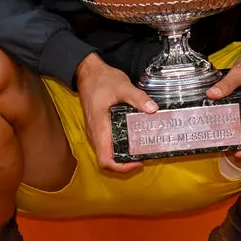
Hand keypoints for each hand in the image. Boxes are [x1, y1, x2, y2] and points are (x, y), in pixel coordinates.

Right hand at [75, 54, 156, 173]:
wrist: (87, 72)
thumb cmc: (101, 80)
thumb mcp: (122, 86)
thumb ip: (138, 98)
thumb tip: (153, 110)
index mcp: (99, 128)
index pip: (105, 160)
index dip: (121, 167)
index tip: (137, 162)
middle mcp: (95, 133)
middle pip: (106, 160)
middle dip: (125, 163)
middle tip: (143, 156)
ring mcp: (95, 131)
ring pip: (106, 152)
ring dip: (122, 155)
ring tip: (139, 149)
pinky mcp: (97, 126)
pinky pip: (106, 143)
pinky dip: (118, 146)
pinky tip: (131, 138)